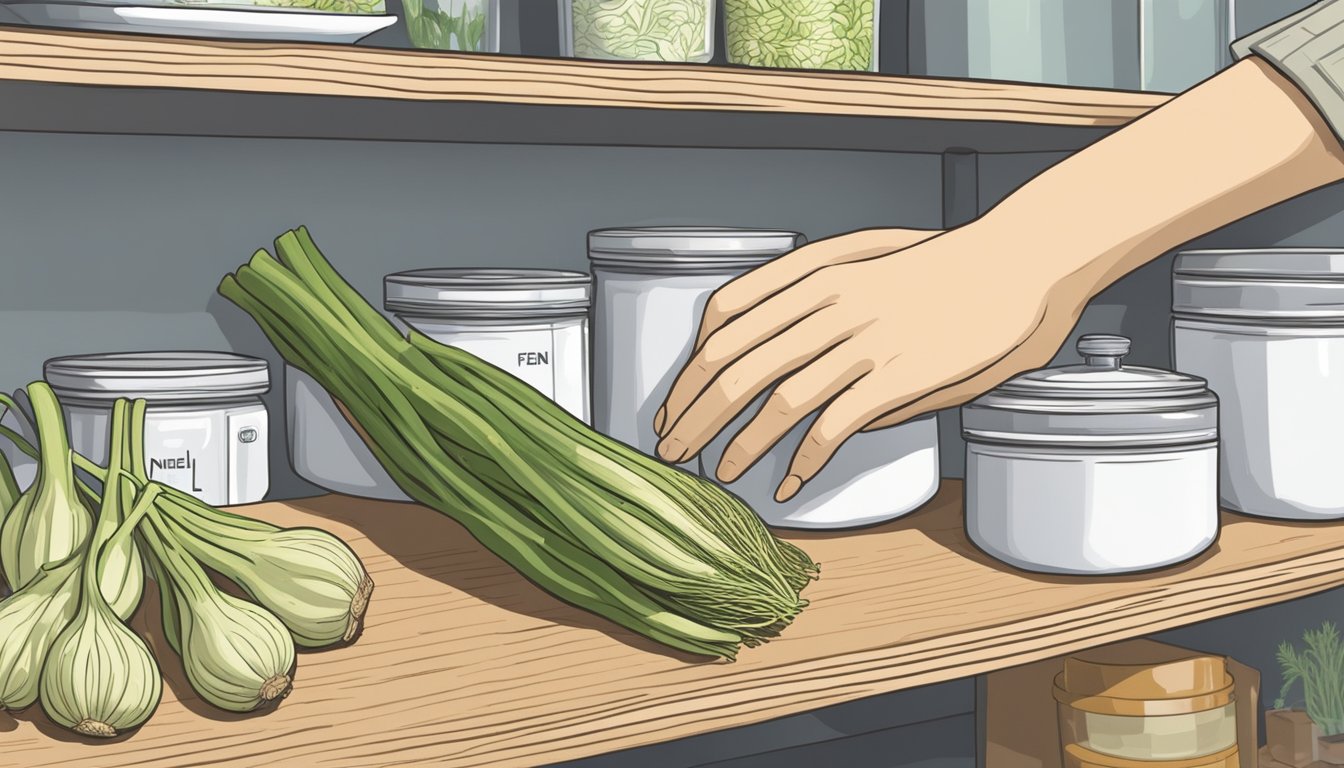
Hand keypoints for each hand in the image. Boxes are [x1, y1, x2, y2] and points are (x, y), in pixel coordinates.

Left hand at [653, 223, 1086, 501]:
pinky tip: (788, 481)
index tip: (673, 403)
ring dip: (738, 443)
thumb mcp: (875, 270)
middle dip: (694, 414)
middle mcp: (830, 304)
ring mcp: (863, 339)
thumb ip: (828, 315)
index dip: (689, 367)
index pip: (725, 319)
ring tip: (718, 473)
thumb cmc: (951, 269)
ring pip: (775, 398)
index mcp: (817, 273)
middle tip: (672, 450)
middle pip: (735, 364)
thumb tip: (798, 365)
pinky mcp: (899, 374)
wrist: (1021, 257)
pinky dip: (803, 458)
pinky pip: (834, 425)